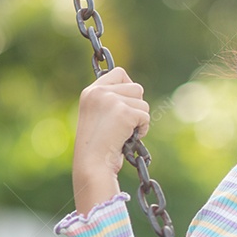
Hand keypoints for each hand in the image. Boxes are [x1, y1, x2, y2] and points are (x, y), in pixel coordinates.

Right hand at [72, 67, 149, 214]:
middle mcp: (99, 92)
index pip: (119, 73)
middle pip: (136, 87)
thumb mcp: (99, 116)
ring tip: (124, 133)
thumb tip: (136, 90)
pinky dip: (142, 129)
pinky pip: (146, 116)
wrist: (93, 163)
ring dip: (140, 120)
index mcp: (90, 91)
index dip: (128, 87)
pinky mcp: (123, 112)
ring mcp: (111, 100)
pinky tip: (129, 138)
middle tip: (125, 124)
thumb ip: (112, 101)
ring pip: (143, 102)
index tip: (127, 104)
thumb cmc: (98, 146)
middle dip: (136, 106)